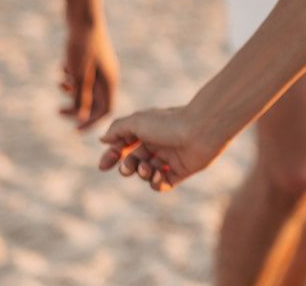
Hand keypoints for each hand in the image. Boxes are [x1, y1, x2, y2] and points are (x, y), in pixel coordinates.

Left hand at [61, 17, 117, 129]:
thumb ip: (81, 97)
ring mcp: (100, 67)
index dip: (91, 123)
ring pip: (87, 89)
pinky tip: (63, 68)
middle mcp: (107, 76)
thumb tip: (82, 117)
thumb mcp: (78, 74)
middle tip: (57, 111)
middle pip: (95, 102)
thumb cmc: (81, 45)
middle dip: (76, 108)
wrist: (82, 15)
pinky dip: (72, 78)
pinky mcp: (92, 60)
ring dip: (72, 91)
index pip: (106, 111)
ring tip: (59, 83)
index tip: (74, 130)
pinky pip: (83, 77)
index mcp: (109, 81)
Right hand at [98, 105, 222, 192]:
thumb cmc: (169, 123)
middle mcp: (158, 143)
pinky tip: (157, 175)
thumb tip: (103, 140)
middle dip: (127, 167)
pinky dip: (156, 183)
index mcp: (148, 130)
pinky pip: (162, 183)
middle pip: (134, 161)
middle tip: (128, 168)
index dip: (112, 155)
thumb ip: (117, 129)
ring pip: (147, 173)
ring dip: (142, 174)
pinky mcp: (181, 171)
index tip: (104, 166)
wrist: (202, 129)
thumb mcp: (137, 122)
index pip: (124, 145)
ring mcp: (170, 158)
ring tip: (146, 169)